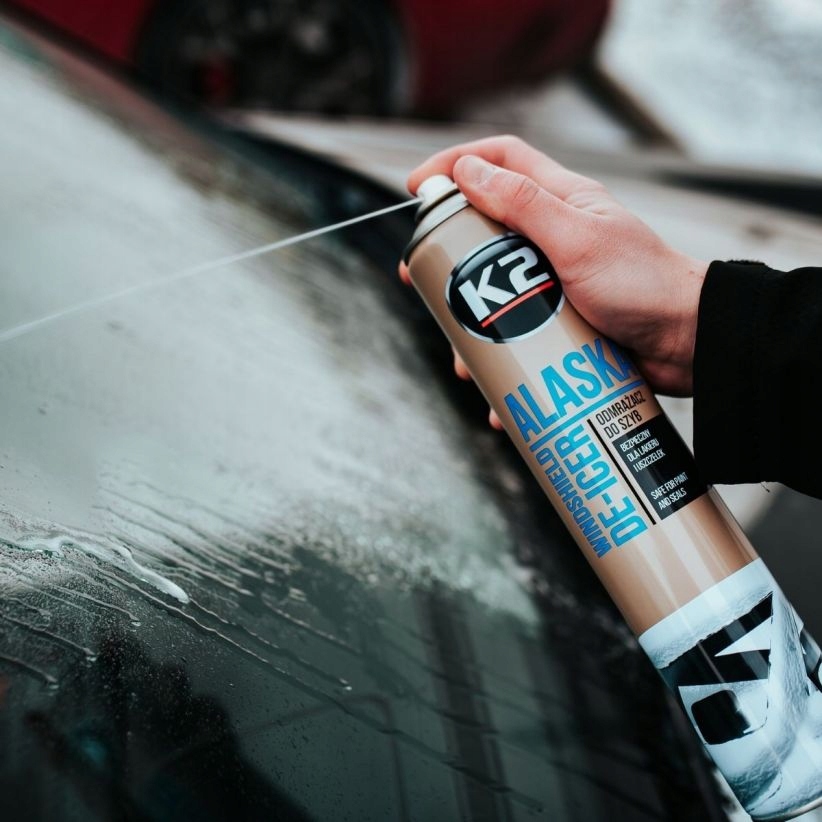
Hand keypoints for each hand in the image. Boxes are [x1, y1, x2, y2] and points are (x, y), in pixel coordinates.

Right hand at [399, 136, 706, 405]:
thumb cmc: (645, 284)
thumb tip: (468, 171)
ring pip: (494, 294)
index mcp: (562, 201)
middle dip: (448, 256)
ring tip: (463, 358)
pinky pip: (516, 338)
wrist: (690, 344)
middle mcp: (554, 237)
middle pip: (484, 231)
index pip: (501, 160)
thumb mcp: (578, 239)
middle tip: (420, 280)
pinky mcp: (560, 323)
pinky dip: (501, 366)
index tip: (418, 187)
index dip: (456, 163)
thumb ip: (524, 204)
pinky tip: (494, 390)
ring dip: (470, 326)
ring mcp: (556, 282)